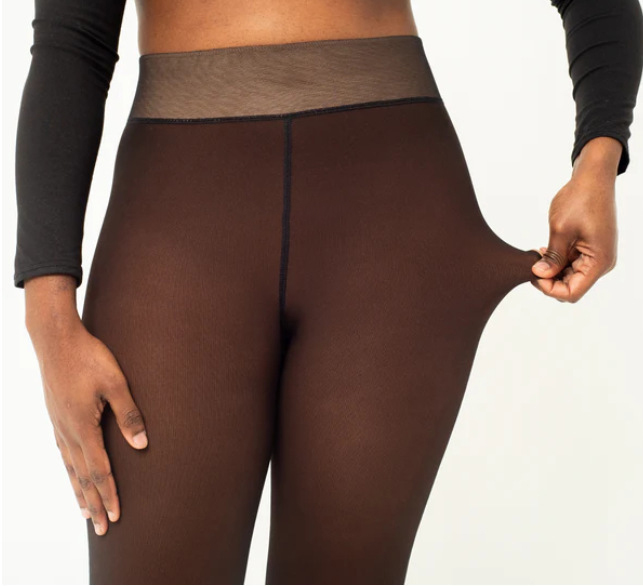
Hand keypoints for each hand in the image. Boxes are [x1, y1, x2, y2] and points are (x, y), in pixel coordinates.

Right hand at [30, 317, 147, 535]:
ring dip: (80, 491)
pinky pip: (63, 453)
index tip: (116, 516)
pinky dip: (70, 471)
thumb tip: (142, 444)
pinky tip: (72, 474)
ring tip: (86, 512)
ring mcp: (59, 425)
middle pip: (82, 476)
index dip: (109, 494)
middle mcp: (67, 432)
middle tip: (102, 528)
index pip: (99, 471)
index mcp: (83, 428)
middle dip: (94, 503)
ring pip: (70, 467)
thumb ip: (129, 414)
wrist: (56, 339)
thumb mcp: (116, 383)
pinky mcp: (56, 416)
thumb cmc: (89, 358)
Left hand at [531, 141, 618, 301]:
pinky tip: (544, 251)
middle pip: (571, 286)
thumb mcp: (560, 230)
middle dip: (549, 279)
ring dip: (551, 270)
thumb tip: (539, 275)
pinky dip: (557, 261)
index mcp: (599, 262)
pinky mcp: (590, 249)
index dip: (549, 288)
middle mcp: (602, 263)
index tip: (533, 273)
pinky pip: (572, 264)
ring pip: (570, 276)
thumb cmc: (580, 199)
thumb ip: (552, 257)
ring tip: (537, 255)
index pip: (572, 292)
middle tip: (531, 264)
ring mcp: (596, 256)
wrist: (592, 178)